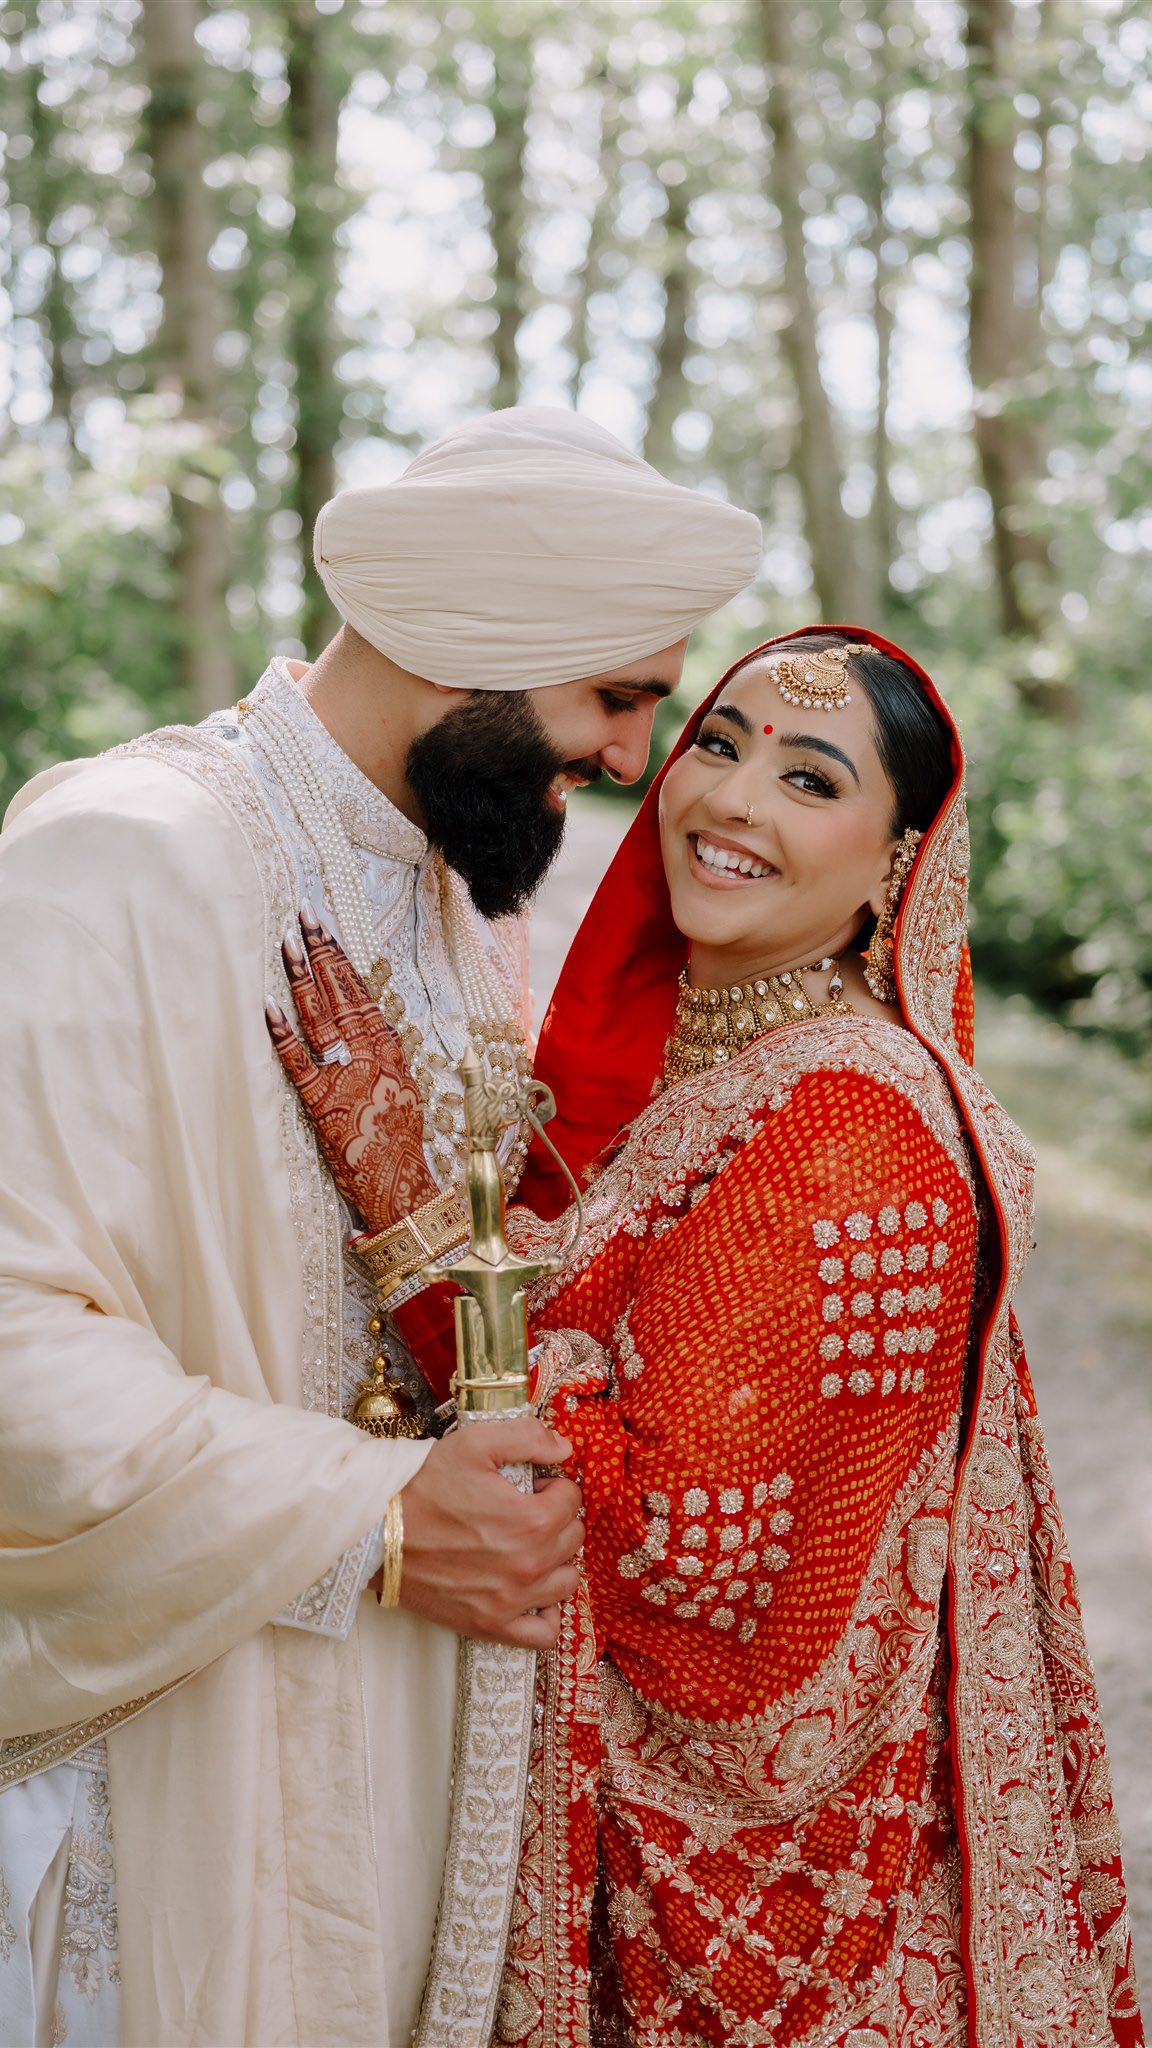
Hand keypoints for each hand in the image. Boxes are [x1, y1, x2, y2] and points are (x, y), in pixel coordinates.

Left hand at [265, 907, 436, 1230]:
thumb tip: (374, 1029)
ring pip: (321, 1017)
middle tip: (302, 914)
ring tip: (286, 942)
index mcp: (390, 1051)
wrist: (400, 1187)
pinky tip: (268, 1005)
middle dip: (320, 952)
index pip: (361, 992)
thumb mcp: (404, 1091)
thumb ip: (387, 1057)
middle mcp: (370, 1056)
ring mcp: (347, 1077)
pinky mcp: (323, 1103)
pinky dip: (283, 1032)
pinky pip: (298, 1062)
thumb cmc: (399, 1143)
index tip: (323, 927)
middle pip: (341, 994)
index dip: (339, 958)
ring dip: (302, 978)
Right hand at [398, 1417, 583, 1649]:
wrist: (374, 1531)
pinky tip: (534, 1593)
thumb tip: (565, 1448)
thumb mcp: (474, 1444)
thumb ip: (528, 1438)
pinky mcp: (489, 1625)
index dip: (552, 1486)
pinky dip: (548, 1615)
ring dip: (557, 1561)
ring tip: (530, 1546)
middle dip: (556, 1518)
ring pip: (566, 1583)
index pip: (572, 1499)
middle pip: (572, 1539)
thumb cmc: (422, 1486)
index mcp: (531, 1520)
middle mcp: (529, 1565)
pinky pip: (543, 1635)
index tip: (530, 1486)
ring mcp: (511, 1601)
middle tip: (525, 1510)